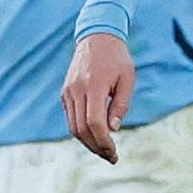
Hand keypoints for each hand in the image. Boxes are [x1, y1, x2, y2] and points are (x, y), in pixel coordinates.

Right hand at [61, 33, 135, 163]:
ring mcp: (68, 90)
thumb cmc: (117, 57)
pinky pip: (70, 117)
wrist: (97, 36)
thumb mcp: (127, 78)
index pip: (94, 123)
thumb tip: (113, 129)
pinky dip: (80, 130)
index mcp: (94, 85)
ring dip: (87, 142)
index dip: (104, 142)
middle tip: (110, 156)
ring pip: (73, 126)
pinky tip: (93, 135)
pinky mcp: (65, 91)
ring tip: (103, 149)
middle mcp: (77, 89)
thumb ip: (121, 104)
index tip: (114, 153)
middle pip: (81, 129)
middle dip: (96, 147)